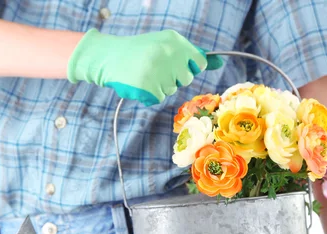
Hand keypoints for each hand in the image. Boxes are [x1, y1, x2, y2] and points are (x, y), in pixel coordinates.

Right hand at [67, 29, 222, 105]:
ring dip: (159, 86)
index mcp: (174, 41)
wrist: (108, 56)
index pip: (197, 63)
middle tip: (153, 68)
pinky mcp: (147, 86)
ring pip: (170, 90)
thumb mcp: (165, 46)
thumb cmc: (140, 52)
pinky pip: (157, 98)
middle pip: (185, 79)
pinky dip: (148, 95)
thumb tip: (218, 63)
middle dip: (171, 78)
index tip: (174, 65)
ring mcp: (157, 71)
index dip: (187, 68)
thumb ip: (191, 55)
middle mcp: (167, 54)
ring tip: (143, 74)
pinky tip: (138, 83)